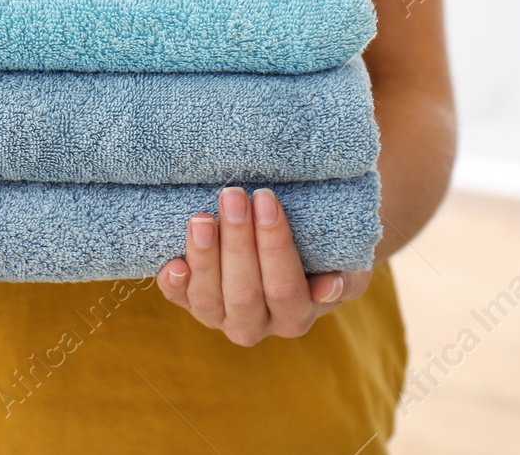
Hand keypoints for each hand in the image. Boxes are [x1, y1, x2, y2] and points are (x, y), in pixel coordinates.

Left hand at [156, 187, 370, 344]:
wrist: (295, 252)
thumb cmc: (324, 253)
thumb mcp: (347, 264)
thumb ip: (345, 278)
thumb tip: (327, 288)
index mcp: (296, 316)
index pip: (284, 286)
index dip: (274, 244)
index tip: (266, 199)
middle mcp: (257, 324)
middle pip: (244, 292)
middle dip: (237, 242)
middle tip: (233, 195)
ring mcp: (221, 317)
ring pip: (208, 299)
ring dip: (204, 257)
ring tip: (202, 218)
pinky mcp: (192, 303)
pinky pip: (178, 301)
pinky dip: (173, 284)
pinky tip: (172, 263)